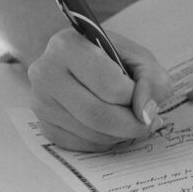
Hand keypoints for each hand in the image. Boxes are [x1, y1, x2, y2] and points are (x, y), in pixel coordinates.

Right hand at [28, 29, 173, 151]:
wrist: (76, 61)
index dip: (135, 98)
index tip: (145, 97)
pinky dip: (105, 142)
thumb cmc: (110, 57)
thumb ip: (152, 80)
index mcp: (68, 45)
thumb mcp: (138, 57)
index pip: (110, 86)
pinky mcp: (44, 125)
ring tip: (131, 121)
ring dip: (120, 135)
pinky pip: (81, 145)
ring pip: (91, 134)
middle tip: (147, 122)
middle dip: (131, 124)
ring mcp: (40, 101)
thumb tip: (145, 113)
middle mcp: (46, 72)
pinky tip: (112, 128)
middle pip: (98, 115)